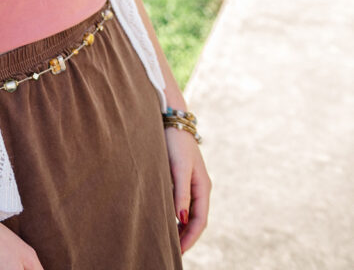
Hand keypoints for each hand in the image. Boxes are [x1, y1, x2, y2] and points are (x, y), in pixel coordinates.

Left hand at [164, 128, 211, 253]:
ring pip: (189, 212)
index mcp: (204, 187)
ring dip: (181, 227)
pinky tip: (167, 220)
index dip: (190, 238)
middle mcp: (200, 187)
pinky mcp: (183, 177)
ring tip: (169, 241)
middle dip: (186, 237)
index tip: (178, 252)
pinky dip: (177, 215)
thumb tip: (180, 220)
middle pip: (196, 219)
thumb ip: (181, 193)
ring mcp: (193, 182)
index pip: (200, 221)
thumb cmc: (175, 142)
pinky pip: (183, 203)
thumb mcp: (178, 168)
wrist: (171, 118)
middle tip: (172, 252)